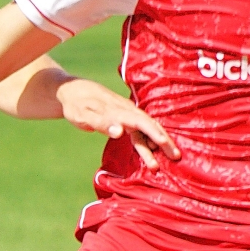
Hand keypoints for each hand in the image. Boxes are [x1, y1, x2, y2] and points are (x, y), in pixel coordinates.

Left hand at [56, 77, 179, 169]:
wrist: (73, 91)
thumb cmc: (77, 104)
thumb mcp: (83, 114)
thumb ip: (101, 122)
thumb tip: (120, 131)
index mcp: (118, 110)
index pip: (140, 122)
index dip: (153, 133)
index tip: (164, 143)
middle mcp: (126, 111)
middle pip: (149, 125)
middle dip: (164, 140)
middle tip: (176, 155)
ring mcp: (126, 115)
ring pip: (146, 130)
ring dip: (157, 144)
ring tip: (169, 158)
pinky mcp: (124, 119)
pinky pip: (139, 131)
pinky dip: (148, 140)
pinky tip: (153, 151)